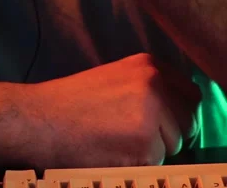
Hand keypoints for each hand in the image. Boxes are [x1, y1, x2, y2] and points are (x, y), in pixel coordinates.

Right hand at [23, 53, 201, 168]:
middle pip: (188, 121)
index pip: (190, 94)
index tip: (166, 125)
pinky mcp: (145, 141)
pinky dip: (139, 164)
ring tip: (117, 141)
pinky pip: (158, 163)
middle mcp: (154, 82)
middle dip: (170, 135)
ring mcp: (152, 110)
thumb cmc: (70, 105)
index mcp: (147, 64)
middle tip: (136, 138)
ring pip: (175, 144)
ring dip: (154, 150)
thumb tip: (177, 112)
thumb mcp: (114, 80)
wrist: (39, 119)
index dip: (180, 114)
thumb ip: (147, 88)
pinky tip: (112, 152)